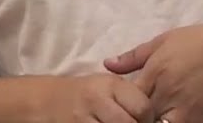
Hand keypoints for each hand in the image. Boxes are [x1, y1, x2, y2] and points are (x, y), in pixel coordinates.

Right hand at [38, 73, 153, 122]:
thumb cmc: (84, 94)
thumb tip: (156, 117)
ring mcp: (84, 118)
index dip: (149, 120)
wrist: (46, 101)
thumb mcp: (106, 86)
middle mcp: (97, 99)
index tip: (145, 121)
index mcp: (110, 84)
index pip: (143, 107)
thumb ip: (130, 96)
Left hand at [102, 22, 202, 122]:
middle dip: (134, 116)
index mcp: (155, 71)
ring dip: (153, 121)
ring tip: (153, 115)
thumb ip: (134, 56)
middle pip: (140, 115)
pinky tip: (170, 118)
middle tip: (133, 112)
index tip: (121, 102)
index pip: (127, 96)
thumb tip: (107, 65)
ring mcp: (185, 108)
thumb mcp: (164, 40)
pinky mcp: (201, 119)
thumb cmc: (200, 41)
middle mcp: (167, 92)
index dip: (122, 101)